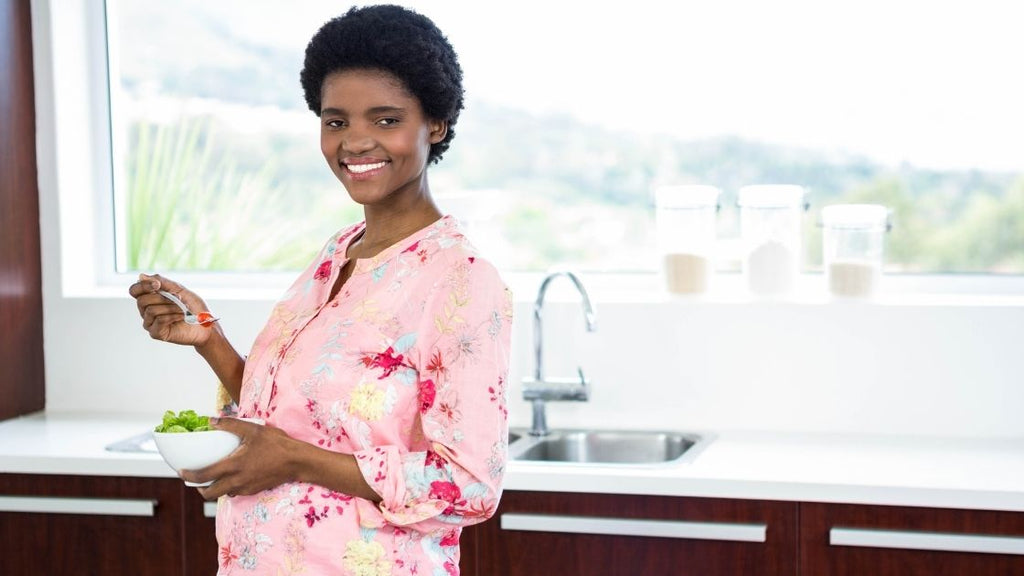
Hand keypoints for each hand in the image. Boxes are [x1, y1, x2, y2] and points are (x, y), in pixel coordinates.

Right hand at [128, 273, 215, 346]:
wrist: (205, 324)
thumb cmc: (193, 306)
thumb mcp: (178, 289)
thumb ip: (161, 282)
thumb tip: (141, 276)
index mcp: (150, 298)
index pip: (134, 291)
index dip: (143, 286)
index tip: (157, 285)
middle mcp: (146, 311)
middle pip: (142, 300)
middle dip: (162, 297)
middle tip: (178, 298)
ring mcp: (150, 323)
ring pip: (151, 310)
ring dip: (171, 307)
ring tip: (183, 309)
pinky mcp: (156, 333)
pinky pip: (159, 320)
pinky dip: (173, 316)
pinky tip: (182, 317)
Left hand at [182, 417, 301, 499]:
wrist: (296, 461)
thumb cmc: (276, 444)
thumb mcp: (253, 429)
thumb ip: (230, 425)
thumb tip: (211, 420)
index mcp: (233, 466)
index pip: (204, 476)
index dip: (189, 476)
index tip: (181, 472)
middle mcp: (237, 481)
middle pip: (209, 493)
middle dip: (198, 488)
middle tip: (195, 480)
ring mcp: (245, 488)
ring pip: (222, 494)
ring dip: (214, 489)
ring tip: (213, 478)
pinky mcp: (254, 490)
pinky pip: (235, 492)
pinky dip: (229, 487)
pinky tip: (233, 477)